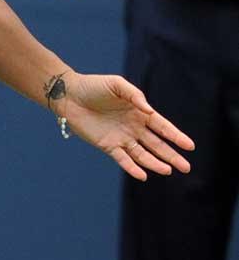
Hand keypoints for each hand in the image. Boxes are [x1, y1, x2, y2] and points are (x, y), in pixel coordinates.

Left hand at [54, 72, 194, 180]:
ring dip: (155, 163)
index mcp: (138, 112)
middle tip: (186, 167)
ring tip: (168, 170)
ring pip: (143, 154)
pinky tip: (143, 174)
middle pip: (156, 144)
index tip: (190, 146)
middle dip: (171, 155)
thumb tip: (149, 111)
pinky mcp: (108, 145)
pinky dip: (133, 167)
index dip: (175, 136)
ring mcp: (121, 138)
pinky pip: (123, 159)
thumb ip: (134, 95)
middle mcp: (133, 127)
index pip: (161, 126)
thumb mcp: (117, 84)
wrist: (69, 95)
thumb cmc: (94, 86)